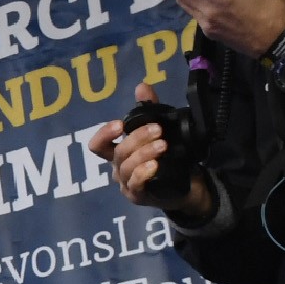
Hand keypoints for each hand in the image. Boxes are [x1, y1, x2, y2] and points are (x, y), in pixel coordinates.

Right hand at [88, 86, 215, 223]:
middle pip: (119, 152)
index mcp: (119, 153)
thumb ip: (150, 109)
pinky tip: (155, 165)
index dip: (104, 134)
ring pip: (127, 167)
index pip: (98, 145)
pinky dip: (143, 173)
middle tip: (158, 130)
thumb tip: (141, 87)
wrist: (186, 185)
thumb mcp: (160, 131)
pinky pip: (136, 184)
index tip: (120, 125)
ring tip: (163, 145)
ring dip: (144, 153)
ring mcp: (127, 184)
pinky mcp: (139, 196)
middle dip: (137, 138)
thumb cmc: (168, 158)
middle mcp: (119, 168)